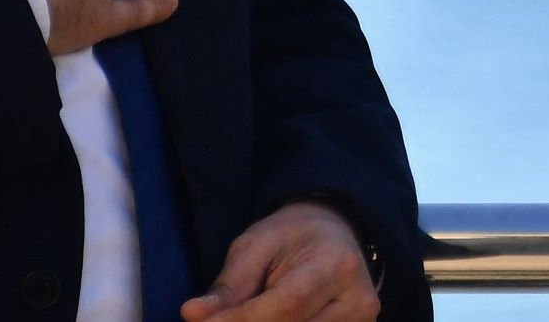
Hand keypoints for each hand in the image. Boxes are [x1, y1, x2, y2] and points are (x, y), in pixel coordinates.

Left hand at [180, 201, 380, 321]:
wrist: (335, 235)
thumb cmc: (290, 237)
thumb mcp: (254, 246)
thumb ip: (227, 286)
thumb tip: (192, 316)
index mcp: (334, 264)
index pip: (283, 307)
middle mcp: (357, 299)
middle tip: (214, 320)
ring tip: (240, 315)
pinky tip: (264, 321)